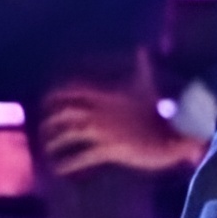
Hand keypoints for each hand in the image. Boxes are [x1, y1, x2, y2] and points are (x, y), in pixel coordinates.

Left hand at [39, 57, 204, 177]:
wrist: (172, 134)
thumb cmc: (159, 111)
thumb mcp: (149, 85)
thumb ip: (143, 66)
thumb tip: (143, 48)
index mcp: (107, 94)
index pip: (74, 89)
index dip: (56, 94)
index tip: (46, 101)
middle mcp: (101, 111)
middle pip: (65, 112)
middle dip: (51, 120)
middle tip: (44, 129)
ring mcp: (104, 131)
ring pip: (69, 134)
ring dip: (54, 142)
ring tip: (48, 149)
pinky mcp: (109, 150)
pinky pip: (82, 157)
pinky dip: (67, 164)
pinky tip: (59, 169)